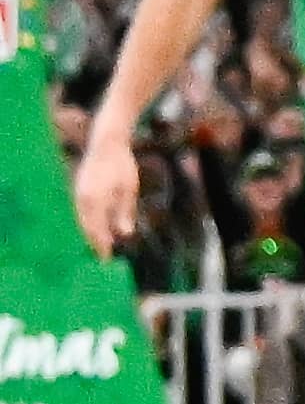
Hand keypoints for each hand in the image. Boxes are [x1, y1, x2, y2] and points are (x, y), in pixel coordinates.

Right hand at [69, 138, 136, 260]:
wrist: (106, 145)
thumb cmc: (122, 166)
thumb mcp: (129, 188)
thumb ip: (125, 211)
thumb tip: (126, 234)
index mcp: (96, 200)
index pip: (97, 229)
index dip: (101, 245)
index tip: (106, 259)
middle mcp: (83, 200)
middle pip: (87, 228)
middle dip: (94, 243)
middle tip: (103, 257)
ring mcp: (77, 195)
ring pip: (82, 222)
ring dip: (89, 235)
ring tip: (99, 247)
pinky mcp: (77, 192)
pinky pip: (80, 213)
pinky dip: (86, 224)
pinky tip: (94, 230)